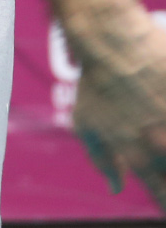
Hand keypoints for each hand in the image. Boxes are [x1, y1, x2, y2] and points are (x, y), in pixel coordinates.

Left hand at [73, 12, 165, 207]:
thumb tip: (116, 187)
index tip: (164, 198)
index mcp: (139, 157)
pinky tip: (165, 112)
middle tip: (157, 150)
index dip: (165, 199)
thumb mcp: (86, 124)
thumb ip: (103, 160)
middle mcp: (162, 146)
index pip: (163, 195)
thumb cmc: (95, 84)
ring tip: (160, 135)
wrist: (116, 45)